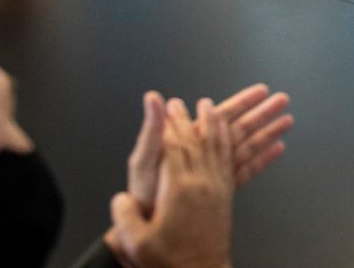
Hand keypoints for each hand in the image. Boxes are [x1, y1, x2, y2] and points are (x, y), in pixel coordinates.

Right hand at [110, 99, 234, 267]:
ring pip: (219, 147)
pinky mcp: (227, 197)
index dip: (168, 126)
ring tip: (212, 107)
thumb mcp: (137, 242)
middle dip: (187, 119)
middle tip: (181, 102)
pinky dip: (230, 145)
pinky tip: (231, 136)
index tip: (165, 107)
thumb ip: (126, 216)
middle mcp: (201, 183)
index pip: (173, 148)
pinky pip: (232, 162)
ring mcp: (217, 188)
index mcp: (178, 189)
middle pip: (195, 141)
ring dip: (215, 124)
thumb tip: (120, 198)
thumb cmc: (168, 262)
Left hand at [126, 84, 293, 211]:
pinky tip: (276, 150)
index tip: (260, 91)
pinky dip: (263, 160)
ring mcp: (215, 170)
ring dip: (268, 133)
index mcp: (191, 141)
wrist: (148, 225)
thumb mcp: (145, 159)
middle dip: (263, 113)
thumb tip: (153, 98)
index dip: (243, 102)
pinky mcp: (220, 187)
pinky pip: (247, 170)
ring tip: (287, 121)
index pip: (222, 115)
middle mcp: (206, 153)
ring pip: (248, 146)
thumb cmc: (143, 194)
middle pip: (241, 128)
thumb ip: (155, 129)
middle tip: (282, 100)